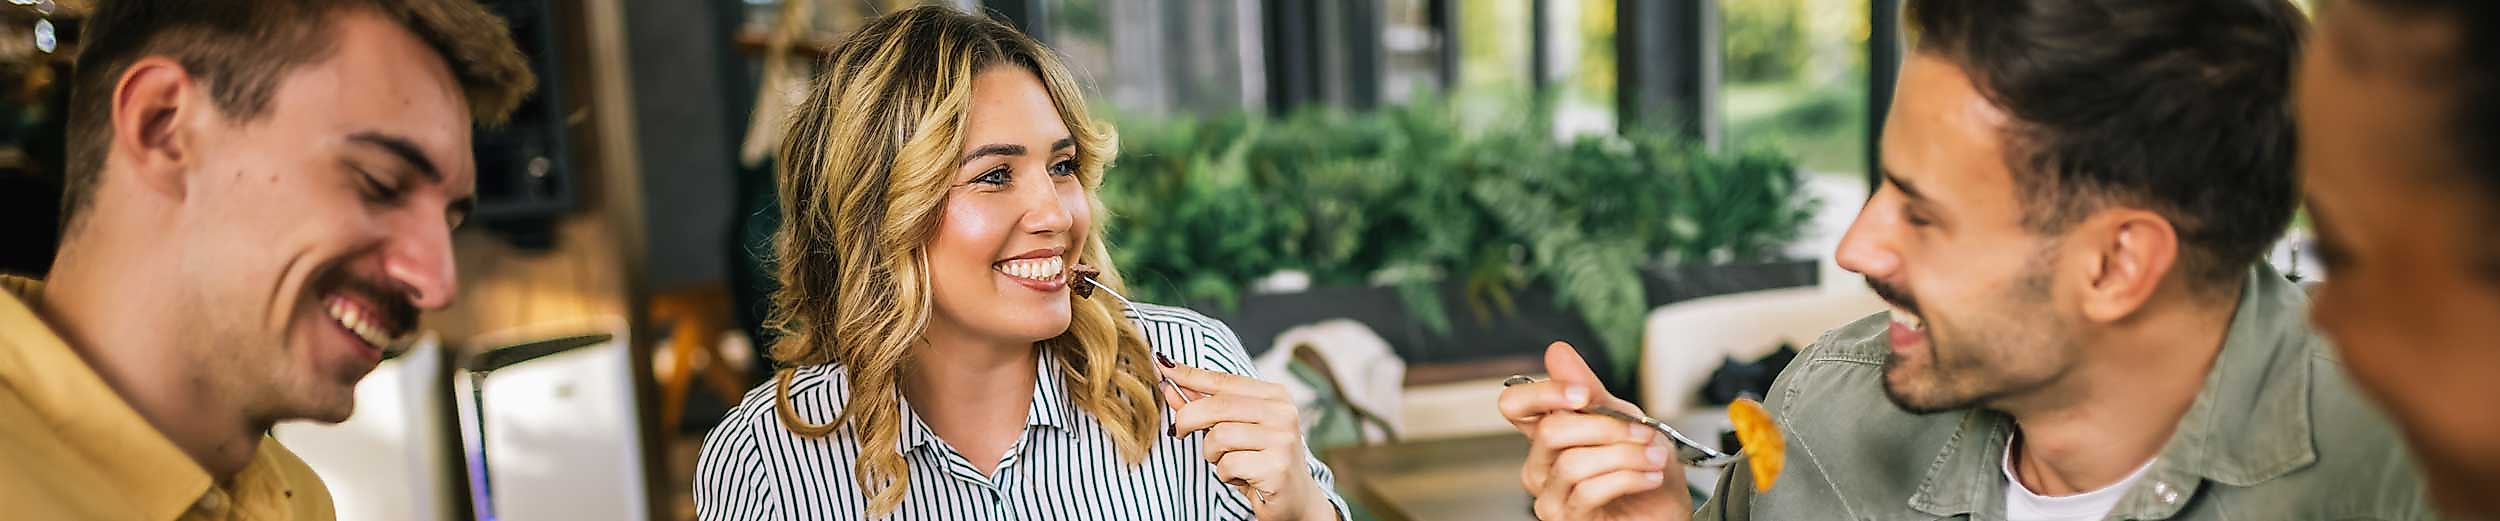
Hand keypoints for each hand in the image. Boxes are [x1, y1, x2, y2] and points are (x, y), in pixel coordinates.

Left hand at [1161, 355, 1336, 520]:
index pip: (1224, 380)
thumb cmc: (1261, 461)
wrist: (1296, 499)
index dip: (1190, 375)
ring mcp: (1282, 439)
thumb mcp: (1233, 429)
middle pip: (1217, 406)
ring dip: (1211, 454)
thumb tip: (1170, 384)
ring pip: (1218, 436)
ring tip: (1228, 461)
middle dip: (1188, 419)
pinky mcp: (1277, 467)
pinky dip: (1225, 474)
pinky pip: (1228, 464)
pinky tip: (1242, 477)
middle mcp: (1283, 412)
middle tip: (1180, 432)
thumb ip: (1205, 407)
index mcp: (1275, 396)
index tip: (1164, 366)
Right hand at [1497, 342, 1691, 520]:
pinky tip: (1649, 477)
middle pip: (1550, 431)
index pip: (1515, 405)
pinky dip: (1629, 479)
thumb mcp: (1625, 417)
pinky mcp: (1565, 520)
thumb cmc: (1644, 466)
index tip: (1582, 394)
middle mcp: (1541, 464)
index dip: (1542, 394)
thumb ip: (1590, 389)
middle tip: (1641, 431)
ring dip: (1626, 456)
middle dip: (1605, 427)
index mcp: (1549, 432)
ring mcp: (1549, 494)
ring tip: (1653, 457)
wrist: (1666, 509)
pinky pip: (1589, 491)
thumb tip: (1557, 352)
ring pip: (1572, 462)